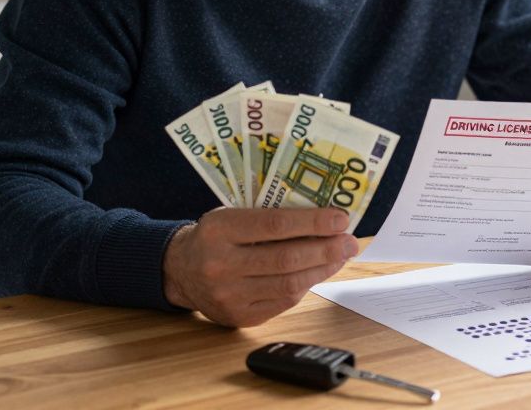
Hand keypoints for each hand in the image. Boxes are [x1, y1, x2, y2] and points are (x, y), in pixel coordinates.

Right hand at [163, 207, 357, 326]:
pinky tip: (318, 272)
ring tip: (340, 256)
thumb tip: (322, 218)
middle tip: (349, 241)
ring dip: (322, 269)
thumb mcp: (231, 214)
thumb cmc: (215, 236)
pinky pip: (283, 302)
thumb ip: (268, 215)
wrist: (180, 270)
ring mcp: (229, 295)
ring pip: (289, 284)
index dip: (312, 223)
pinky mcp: (239, 316)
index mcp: (218, 230)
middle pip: (286, 259)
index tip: (340, 219)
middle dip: (326, 249)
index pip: (275, 225)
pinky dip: (306, 285)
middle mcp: (221, 264)